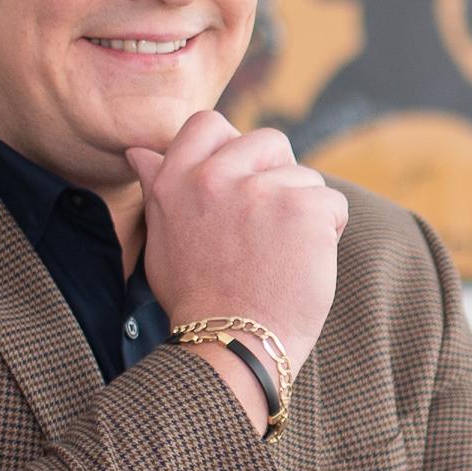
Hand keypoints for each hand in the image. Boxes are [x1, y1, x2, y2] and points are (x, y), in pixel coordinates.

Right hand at [125, 110, 348, 375]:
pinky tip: (303, 264)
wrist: (232, 346)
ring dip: (302, 211)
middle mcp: (213, 176)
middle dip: (277, 176)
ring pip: (304, 176)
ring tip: (281, 256)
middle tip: (267, 228)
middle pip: (268, 141)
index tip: (239, 182)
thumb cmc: (196, 300)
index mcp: (175, 180)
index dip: (232, 146)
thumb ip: (157, 188)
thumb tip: (139, 151)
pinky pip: (332, 204)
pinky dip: (328, 233)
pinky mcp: (303, 207)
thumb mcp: (161, 240)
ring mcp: (259, 189)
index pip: (208, 123)